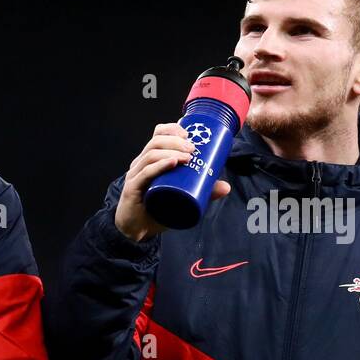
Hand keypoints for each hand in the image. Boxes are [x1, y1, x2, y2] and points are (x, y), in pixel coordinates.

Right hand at [114, 122, 230, 241]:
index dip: (173, 129)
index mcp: (152, 159)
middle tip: (193, 148)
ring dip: (171, 152)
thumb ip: (203, 192)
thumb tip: (226, 187)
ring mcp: (136, 175)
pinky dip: (160, 166)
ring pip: (151, 155)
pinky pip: (146, 173)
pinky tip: (172, 163)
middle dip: (176, 141)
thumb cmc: (157, 209)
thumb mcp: (183, 197)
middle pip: (156, 142)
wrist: (138, 230)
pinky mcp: (133, 188)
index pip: (158, 134)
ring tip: (187, 157)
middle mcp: (141, 163)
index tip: (189, 134)